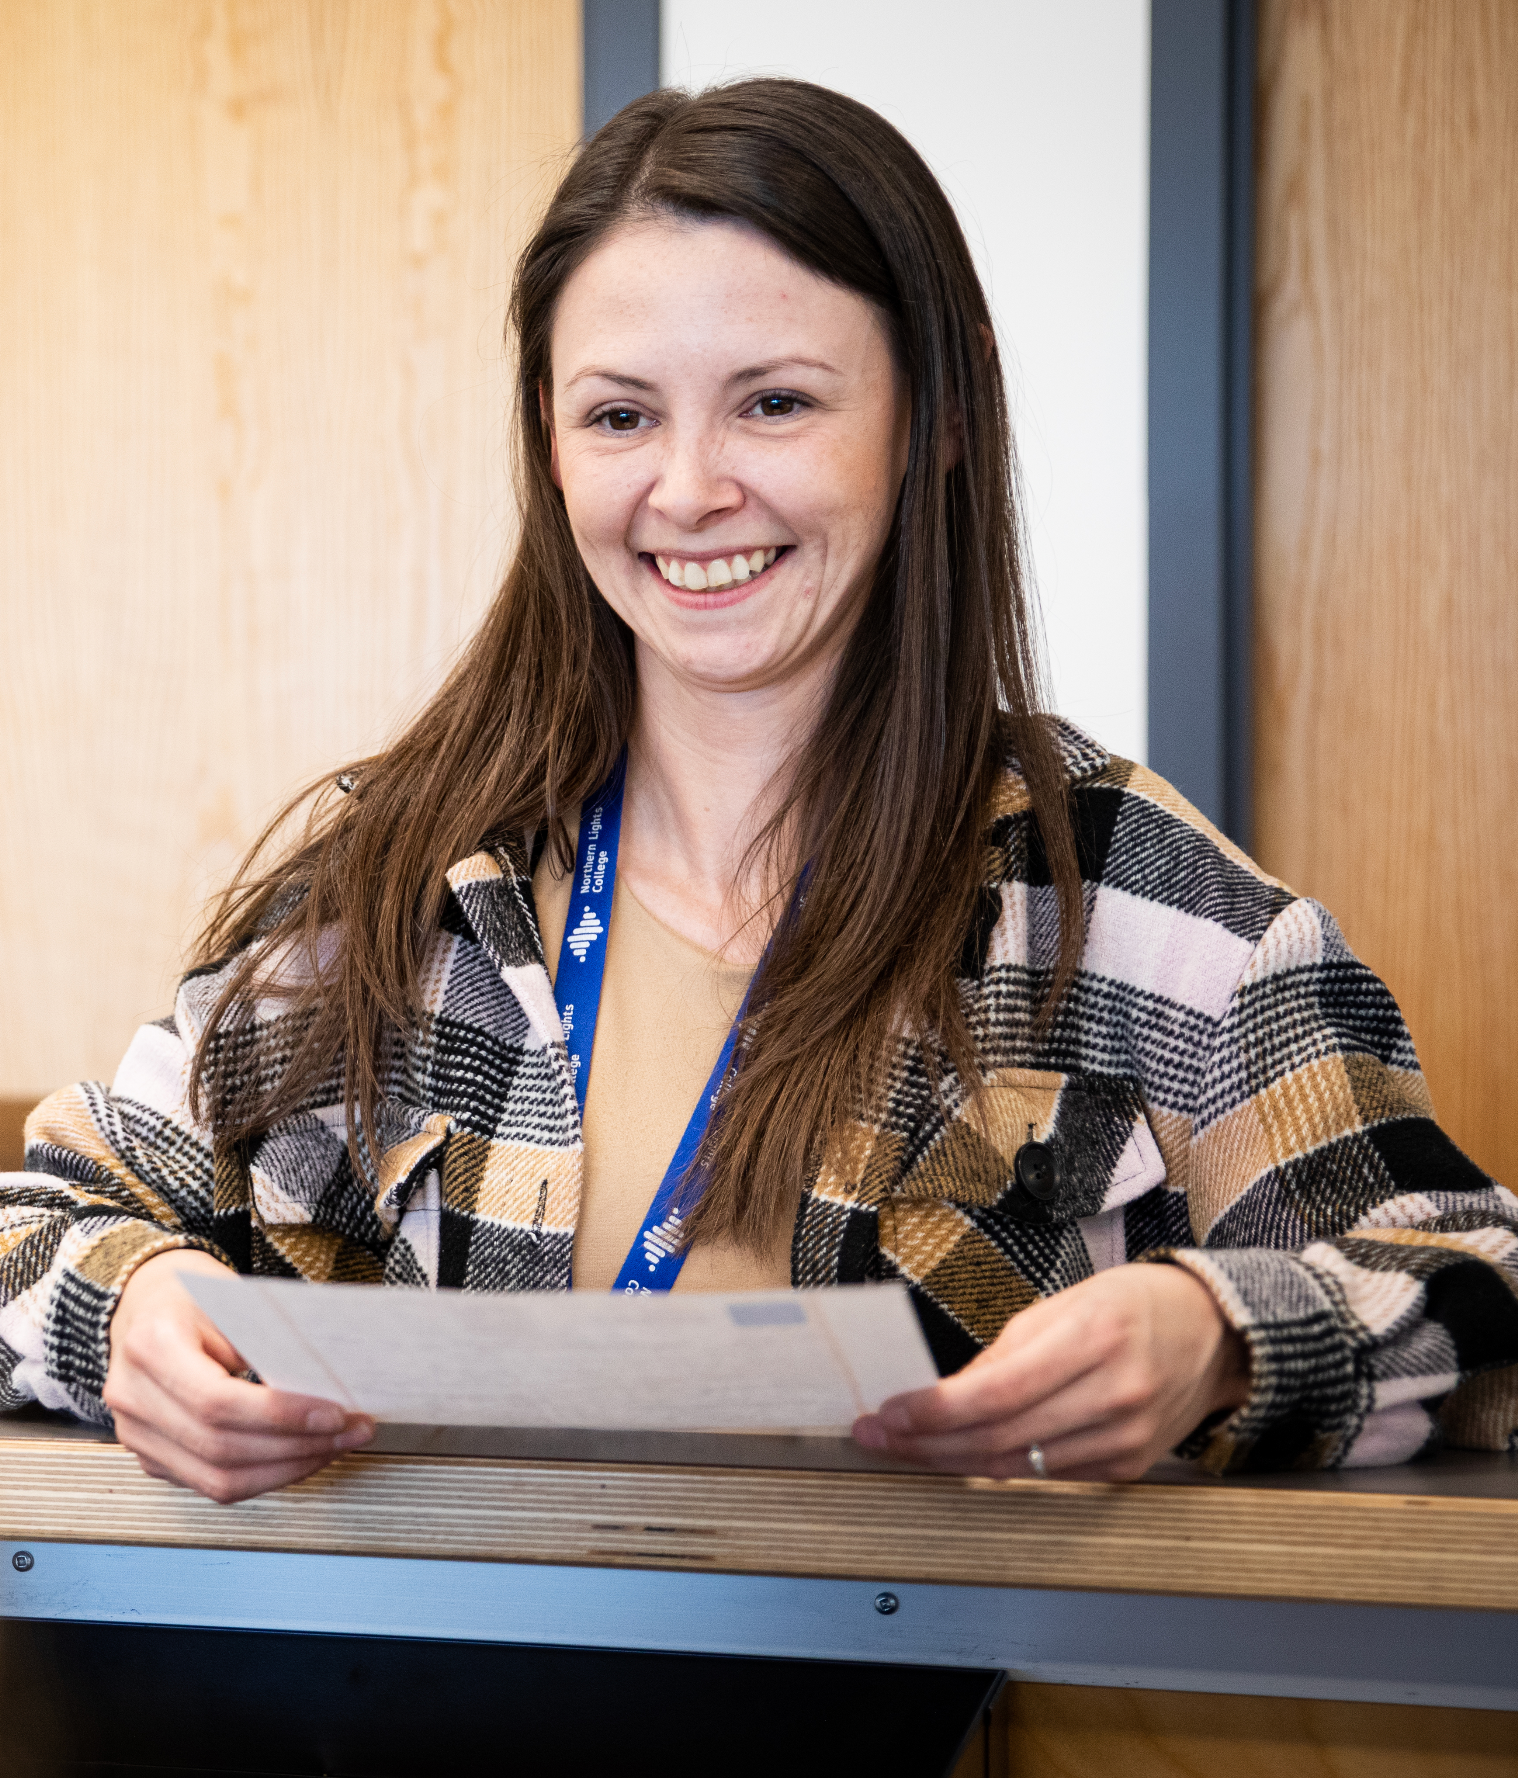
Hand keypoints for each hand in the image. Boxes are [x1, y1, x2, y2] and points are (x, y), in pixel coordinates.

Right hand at [104, 1249, 374, 1503]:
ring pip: (217, 1480)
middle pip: (220, 1447)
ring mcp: (137, 1435)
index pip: (217, 1402)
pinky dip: (265, 1476)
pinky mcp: (153, 1457)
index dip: (281, 1415)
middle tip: (351, 1432)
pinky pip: (212, 1484)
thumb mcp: (233, 1297)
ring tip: (335, 1448)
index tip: (335, 1414)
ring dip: (287, 1469)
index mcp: (151, 1347)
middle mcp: (133, 1398)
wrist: (147, 1303)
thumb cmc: (192, 1293)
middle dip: (298, 1446)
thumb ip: (271, 1341)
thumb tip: (327, 1384)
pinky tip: (302, 1456)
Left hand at [853, 1263, 1249, 1480]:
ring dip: (952, 1461)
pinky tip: (963, 1456)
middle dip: (927, 1441)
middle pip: (1000, 1438)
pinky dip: (999, 1469)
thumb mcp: (1063, 1305)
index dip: (934, 1411)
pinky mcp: (1129, 1467)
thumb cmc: (1133, 1306)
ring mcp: (1126, 1439)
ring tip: (906, 1447)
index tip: (889, 1412)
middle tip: (878, 1435)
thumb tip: (941, 1395)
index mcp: (1094, 1338)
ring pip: (1018, 1467)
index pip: (997, 1392)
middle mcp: (1114, 1394)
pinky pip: (1048, 1477)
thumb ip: (1003, 1354)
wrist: (1215, 1333)